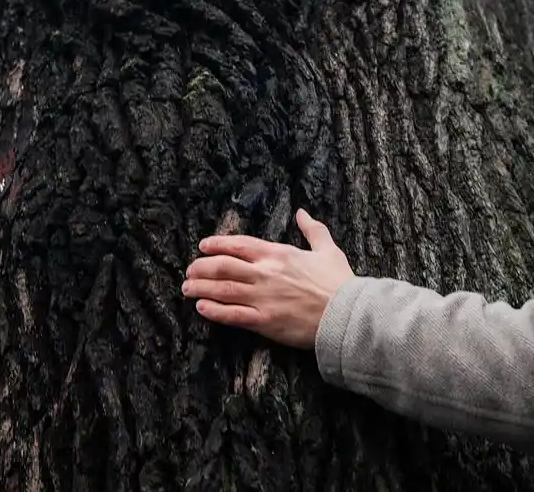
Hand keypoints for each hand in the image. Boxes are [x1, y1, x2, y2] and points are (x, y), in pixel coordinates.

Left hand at [182, 208, 353, 347]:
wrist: (347, 314)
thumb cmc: (339, 282)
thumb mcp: (327, 248)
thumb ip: (312, 229)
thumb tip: (301, 212)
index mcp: (278, 253)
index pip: (239, 244)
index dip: (217, 244)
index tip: (203, 246)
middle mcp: (265, 273)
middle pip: (224, 266)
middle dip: (202, 268)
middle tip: (189, 271)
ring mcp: (263, 297)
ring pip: (223, 290)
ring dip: (202, 288)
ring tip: (187, 289)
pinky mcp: (265, 321)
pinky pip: (233, 315)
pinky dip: (215, 311)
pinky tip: (202, 308)